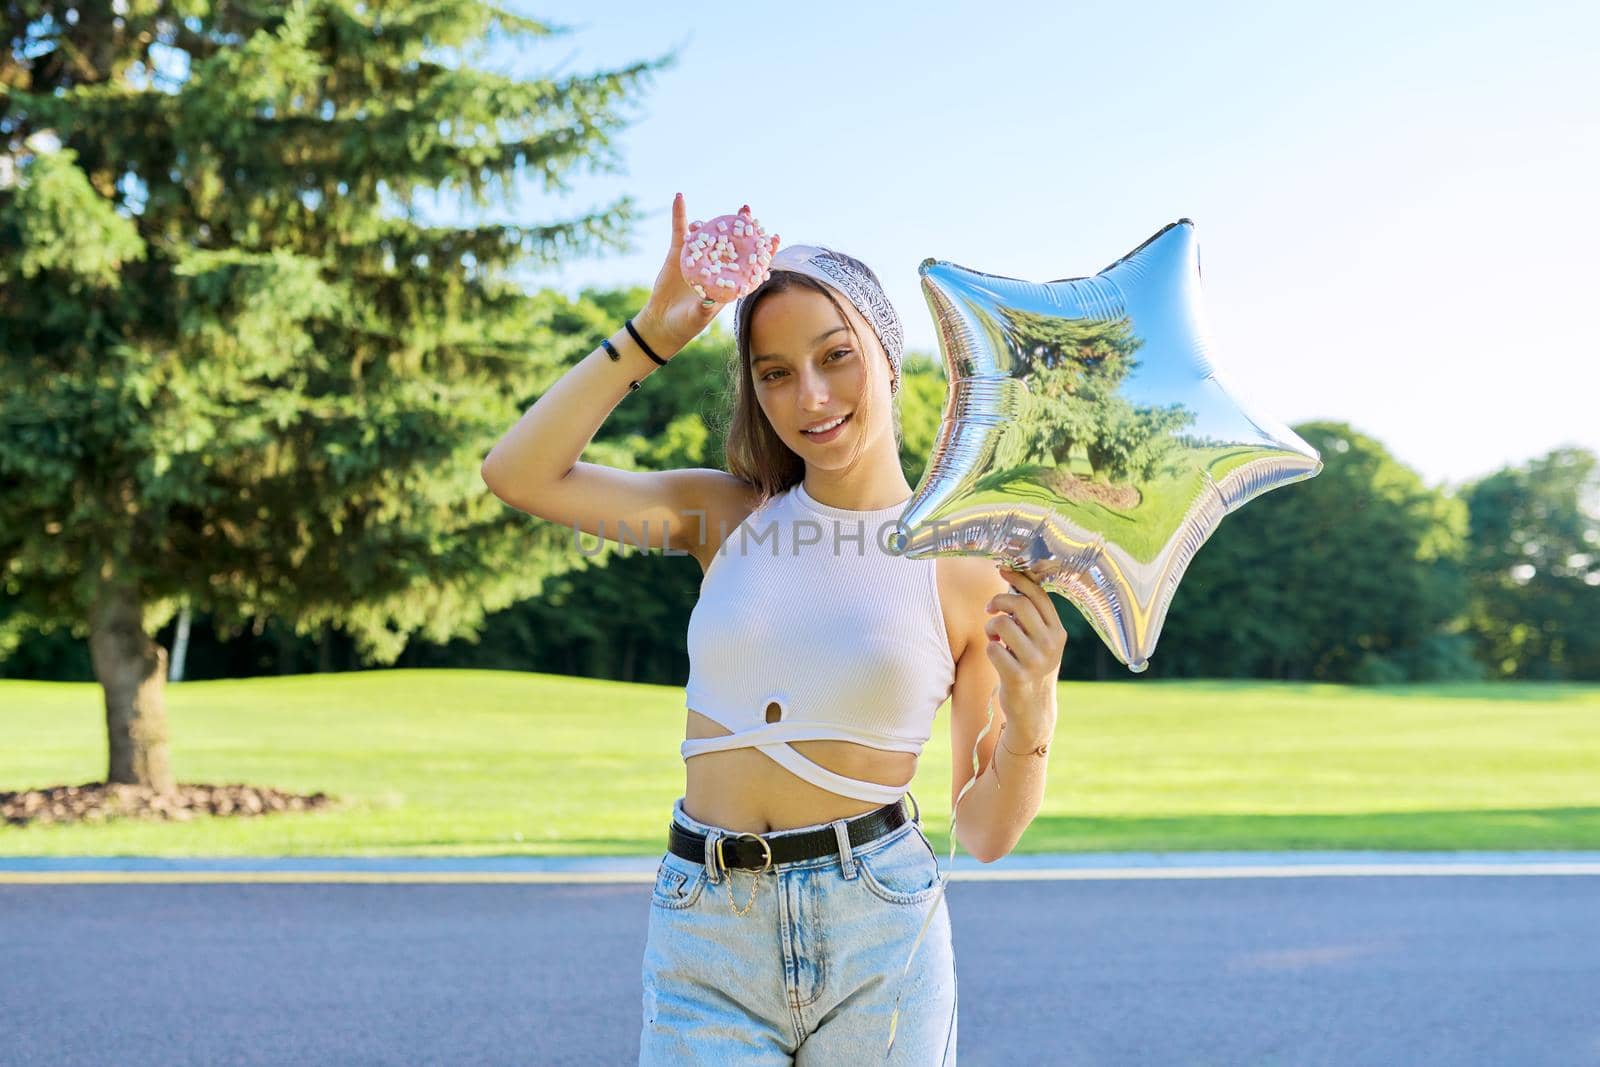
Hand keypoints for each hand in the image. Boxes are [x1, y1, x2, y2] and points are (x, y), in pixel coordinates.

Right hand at [635, 193, 774, 354]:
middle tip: (746, 209)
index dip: (763, 252)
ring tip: (722, 213)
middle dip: (742, 227)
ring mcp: (697, 258)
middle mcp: (716, 268)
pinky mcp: (678, 254)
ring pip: (710, 235)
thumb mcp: (696, 318)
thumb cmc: (685, 324)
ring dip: (715, 222)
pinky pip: (679, 231)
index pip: (750, 265)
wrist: (662, 323)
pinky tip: (680, 198)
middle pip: (733, 244)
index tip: (774, 237)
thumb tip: (710, 300)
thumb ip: (703, 309)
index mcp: (728, 283)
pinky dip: (679, 215)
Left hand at [984, 564, 1067, 743]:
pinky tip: (996, 657)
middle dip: (998, 601)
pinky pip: (992, 649)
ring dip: (991, 627)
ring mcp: (1035, 662)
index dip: (1019, 579)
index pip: (1039, 596)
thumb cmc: (1031, 666)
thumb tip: (1011, 580)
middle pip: (1019, 605)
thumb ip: (1031, 616)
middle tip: (990, 608)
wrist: (1033, 709)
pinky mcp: (1017, 677)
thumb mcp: (1041, 641)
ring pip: (1002, 624)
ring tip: (994, 637)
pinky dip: (989, 648)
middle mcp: (1051, 645)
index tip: (1002, 570)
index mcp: (1058, 632)